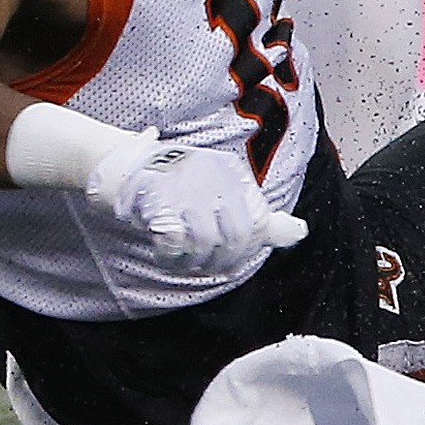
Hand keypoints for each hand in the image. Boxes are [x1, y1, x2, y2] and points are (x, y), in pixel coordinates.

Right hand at [84, 132, 308, 270]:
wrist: (123, 163)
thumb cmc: (177, 183)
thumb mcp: (222, 192)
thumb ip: (260, 217)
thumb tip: (301, 232)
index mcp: (231, 174)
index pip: (257, 225)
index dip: (243, 249)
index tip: (224, 254)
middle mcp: (212, 177)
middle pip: (233, 238)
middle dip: (220, 260)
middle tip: (203, 262)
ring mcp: (184, 188)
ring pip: (205, 243)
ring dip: (193, 262)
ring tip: (182, 260)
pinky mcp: (156, 201)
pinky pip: (173, 243)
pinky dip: (170, 258)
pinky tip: (164, 255)